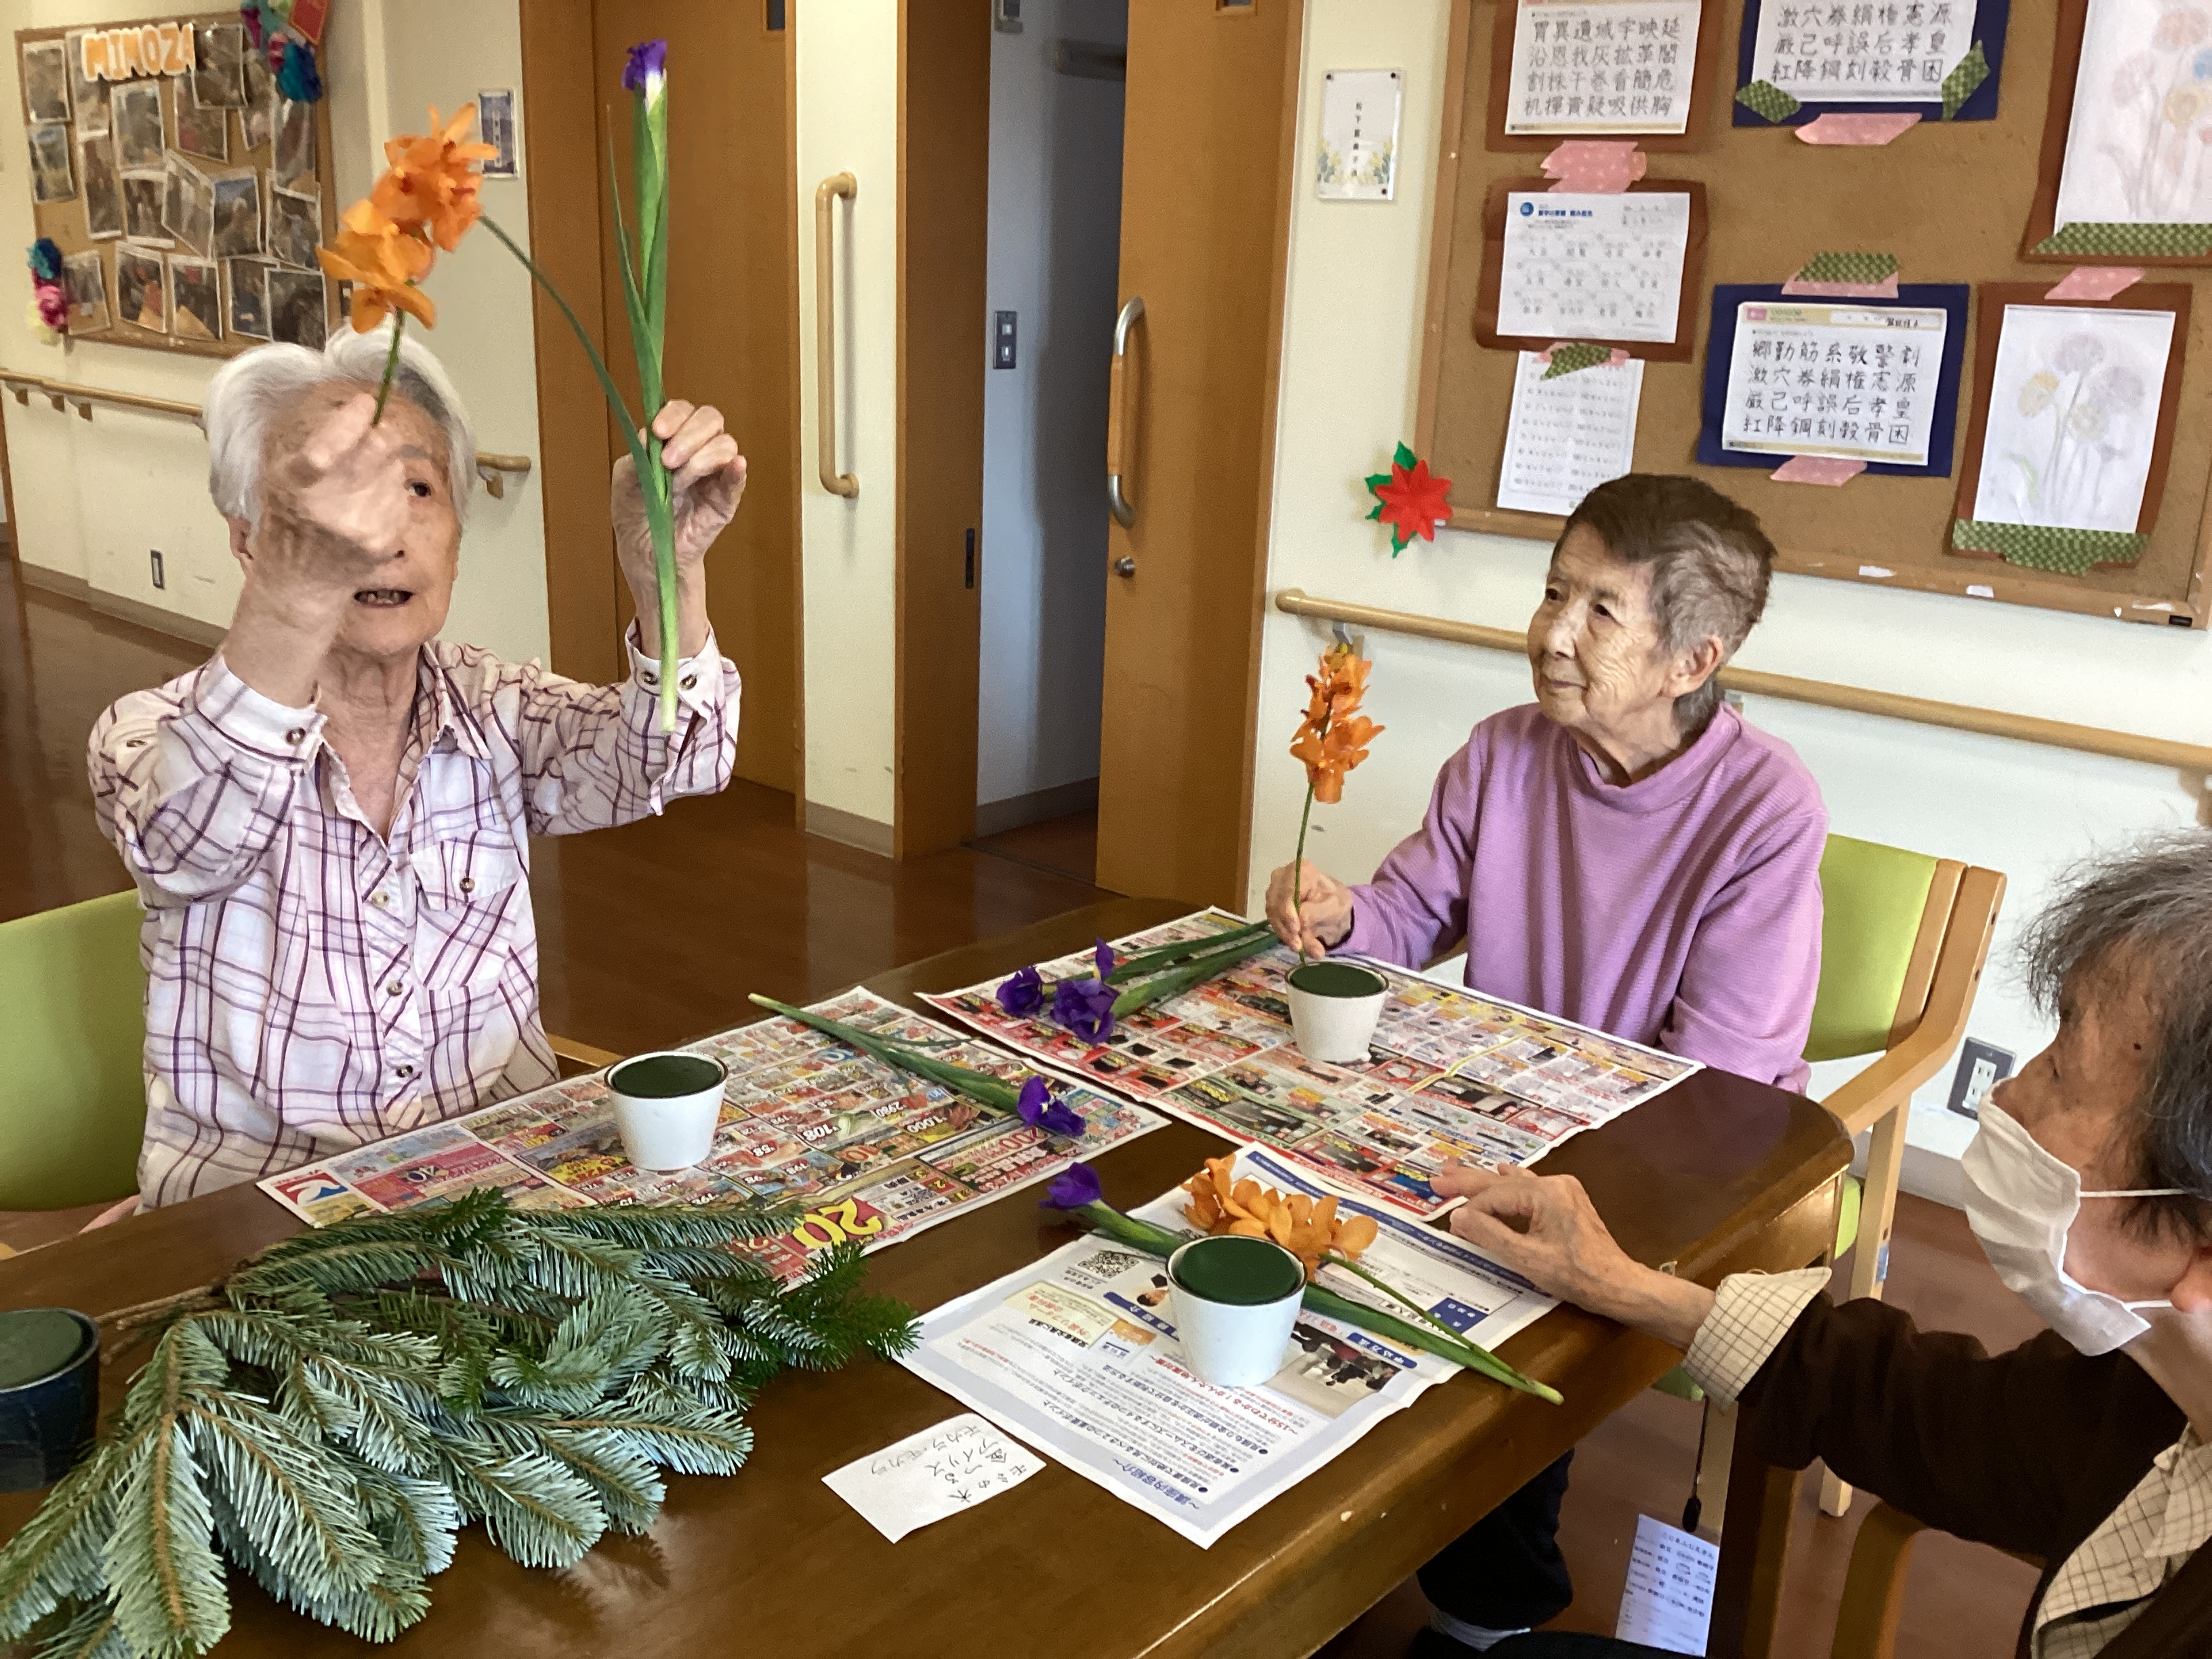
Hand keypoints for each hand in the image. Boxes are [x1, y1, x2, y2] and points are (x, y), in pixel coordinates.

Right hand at [252, 392, 410, 616]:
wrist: (301, 577)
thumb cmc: (290, 516)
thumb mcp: (283, 473)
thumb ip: (318, 443)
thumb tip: (363, 410)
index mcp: (295, 485)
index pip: (328, 448)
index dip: (352, 420)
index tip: (365, 402)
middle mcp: (329, 510)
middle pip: (376, 450)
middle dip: (377, 435)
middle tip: (368, 437)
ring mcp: (361, 528)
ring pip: (394, 470)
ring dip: (384, 466)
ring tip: (359, 484)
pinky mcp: (385, 541)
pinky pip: (402, 497)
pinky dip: (392, 493)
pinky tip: (369, 505)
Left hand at [612, 399, 746, 586]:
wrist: (644, 551)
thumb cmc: (636, 510)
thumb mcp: (627, 477)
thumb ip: (641, 454)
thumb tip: (653, 437)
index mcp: (672, 438)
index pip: (683, 411)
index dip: (674, 416)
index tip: (658, 433)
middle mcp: (697, 449)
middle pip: (710, 420)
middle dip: (689, 436)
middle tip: (669, 462)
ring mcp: (714, 473)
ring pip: (725, 445)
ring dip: (701, 459)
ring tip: (679, 484)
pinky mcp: (726, 499)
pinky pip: (737, 480)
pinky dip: (736, 471)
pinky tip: (735, 467)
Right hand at [1265, 860, 1352, 959]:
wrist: (1331, 906)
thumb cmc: (1335, 901)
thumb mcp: (1334, 906)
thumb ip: (1317, 912)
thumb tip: (1300, 920)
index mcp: (1301, 869)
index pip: (1288, 890)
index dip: (1288, 911)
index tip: (1296, 929)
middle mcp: (1282, 876)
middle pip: (1277, 903)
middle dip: (1287, 928)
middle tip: (1299, 946)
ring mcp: (1274, 890)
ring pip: (1273, 915)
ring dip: (1286, 934)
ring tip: (1302, 949)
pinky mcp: (1272, 904)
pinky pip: (1273, 921)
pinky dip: (1284, 935)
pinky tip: (1296, 945)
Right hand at [1438, 1162, 1714, 1348]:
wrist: (1618, 1285)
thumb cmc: (1575, 1275)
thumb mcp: (1526, 1258)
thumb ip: (1489, 1234)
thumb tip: (1458, 1215)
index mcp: (1545, 1193)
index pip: (1495, 1196)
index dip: (1471, 1210)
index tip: (1450, 1222)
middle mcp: (1554, 1184)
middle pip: (1501, 1182)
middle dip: (1468, 1181)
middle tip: (1437, 1178)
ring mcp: (1563, 1191)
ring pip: (1514, 1184)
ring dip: (1485, 1182)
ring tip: (1456, 1173)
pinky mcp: (1568, 1202)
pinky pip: (1530, 1188)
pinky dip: (1510, 1186)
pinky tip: (1503, 1172)